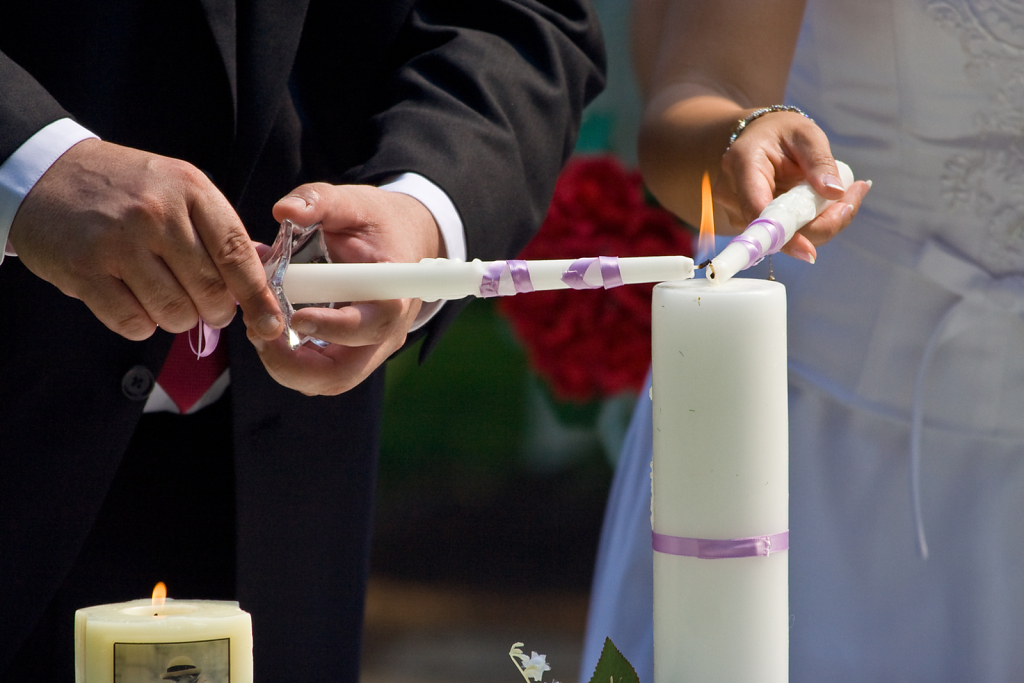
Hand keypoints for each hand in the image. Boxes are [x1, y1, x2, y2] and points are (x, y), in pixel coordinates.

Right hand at [8, 138, 283, 339]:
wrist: (48, 174)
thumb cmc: (127, 188)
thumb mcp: (180, 188)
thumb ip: (220, 231)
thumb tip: (262, 279)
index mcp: (190, 190)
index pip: (238, 254)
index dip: (258, 296)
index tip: (271, 322)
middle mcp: (157, 214)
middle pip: (210, 291)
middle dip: (216, 312)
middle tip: (208, 309)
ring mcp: (118, 242)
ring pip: (175, 312)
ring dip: (178, 319)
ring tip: (167, 300)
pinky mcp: (84, 270)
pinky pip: (132, 322)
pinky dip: (141, 324)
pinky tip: (134, 302)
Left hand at [249, 183, 442, 394]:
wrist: (401, 241)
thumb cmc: (376, 223)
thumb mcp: (352, 202)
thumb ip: (319, 200)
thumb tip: (284, 211)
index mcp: (393, 293)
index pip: (371, 324)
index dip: (334, 328)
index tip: (297, 317)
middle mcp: (385, 332)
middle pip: (343, 373)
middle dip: (294, 365)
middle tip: (259, 334)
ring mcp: (368, 348)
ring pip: (326, 381)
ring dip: (285, 365)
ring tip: (258, 329)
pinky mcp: (350, 354)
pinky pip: (318, 373)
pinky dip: (288, 360)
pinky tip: (269, 328)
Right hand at [716, 110, 871, 262]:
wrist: (758, 138)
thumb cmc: (781, 133)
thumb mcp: (806, 135)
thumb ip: (820, 161)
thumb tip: (835, 192)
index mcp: (742, 165)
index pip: (758, 211)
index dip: (783, 235)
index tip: (809, 253)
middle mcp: (731, 193)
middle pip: (774, 231)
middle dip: (820, 225)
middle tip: (853, 199)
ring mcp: (736, 212)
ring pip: (782, 237)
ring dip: (819, 224)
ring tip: (842, 196)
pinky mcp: (748, 223)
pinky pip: (784, 235)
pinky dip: (811, 225)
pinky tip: (824, 205)